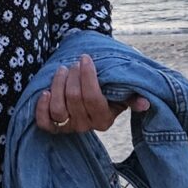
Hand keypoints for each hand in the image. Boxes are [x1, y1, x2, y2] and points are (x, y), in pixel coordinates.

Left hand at [34, 54, 148, 135]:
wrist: (90, 96)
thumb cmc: (108, 90)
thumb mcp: (122, 92)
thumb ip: (133, 96)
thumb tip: (145, 103)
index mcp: (104, 119)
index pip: (93, 98)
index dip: (87, 77)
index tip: (85, 58)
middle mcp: (86, 126)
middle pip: (74, 100)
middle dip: (73, 76)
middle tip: (74, 63)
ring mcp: (69, 128)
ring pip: (58, 109)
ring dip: (58, 85)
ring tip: (62, 70)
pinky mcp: (54, 128)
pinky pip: (44, 122)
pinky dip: (42, 108)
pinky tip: (45, 92)